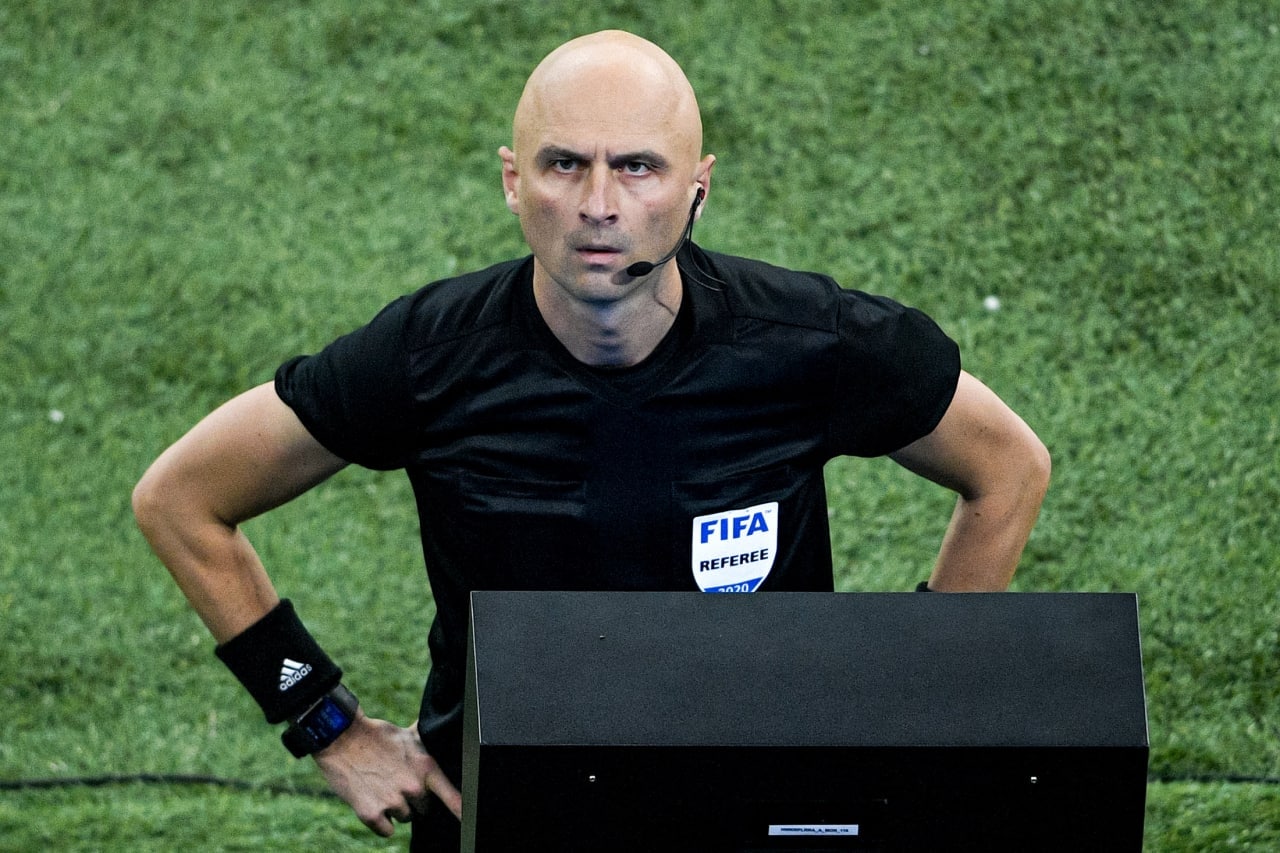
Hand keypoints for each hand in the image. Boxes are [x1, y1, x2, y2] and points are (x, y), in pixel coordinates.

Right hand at [312, 710, 461, 836]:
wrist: (342, 738)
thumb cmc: (377, 735)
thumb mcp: (408, 735)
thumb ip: (426, 744)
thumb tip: (441, 730)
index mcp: (426, 768)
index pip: (452, 797)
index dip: (461, 812)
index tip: (471, 823)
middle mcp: (413, 787)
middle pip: (423, 809)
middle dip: (413, 800)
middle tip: (397, 782)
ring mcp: (392, 802)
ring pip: (404, 818)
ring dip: (395, 809)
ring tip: (382, 787)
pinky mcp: (372, 814)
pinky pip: (386, 830)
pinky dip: (380, 821)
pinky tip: (373, 801)